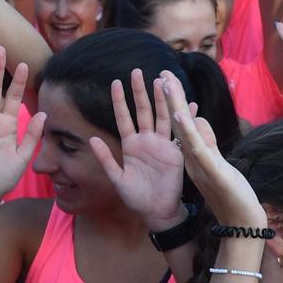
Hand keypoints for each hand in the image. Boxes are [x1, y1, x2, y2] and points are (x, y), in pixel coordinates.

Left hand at [89, 69, 191, 226]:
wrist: (156, 211)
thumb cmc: (135, 197)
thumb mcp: (116, 178)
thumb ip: (106, 159)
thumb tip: (92, 139)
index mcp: (130, 145)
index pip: (123, 117)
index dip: (120, 101)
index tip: (116, 82)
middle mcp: (146, 140)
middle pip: (143, 110)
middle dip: (140, 92)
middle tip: (137, 71)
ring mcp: (162, 144)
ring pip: (161, 116)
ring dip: (162, 99)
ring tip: (162, 80)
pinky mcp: (176, 152)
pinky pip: (180, 133)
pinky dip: (186, 119)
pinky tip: (190, 105)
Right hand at [160, 71, 264, 228]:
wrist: (237, 223)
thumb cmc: (228, 196)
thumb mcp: (216, 163)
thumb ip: (206, 143)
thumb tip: (199, 122)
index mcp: (189, 154)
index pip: (177, 122)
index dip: (169, 101)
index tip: (162, 79)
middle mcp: (188, 157)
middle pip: (172, 121)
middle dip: (163, 96)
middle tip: (151, 72)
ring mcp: (197, 162)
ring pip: (180, 129)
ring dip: (170, 105)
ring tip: (162, 82)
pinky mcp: (209, 169)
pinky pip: (194, 147)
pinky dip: (186, 130)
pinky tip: (179, 113)